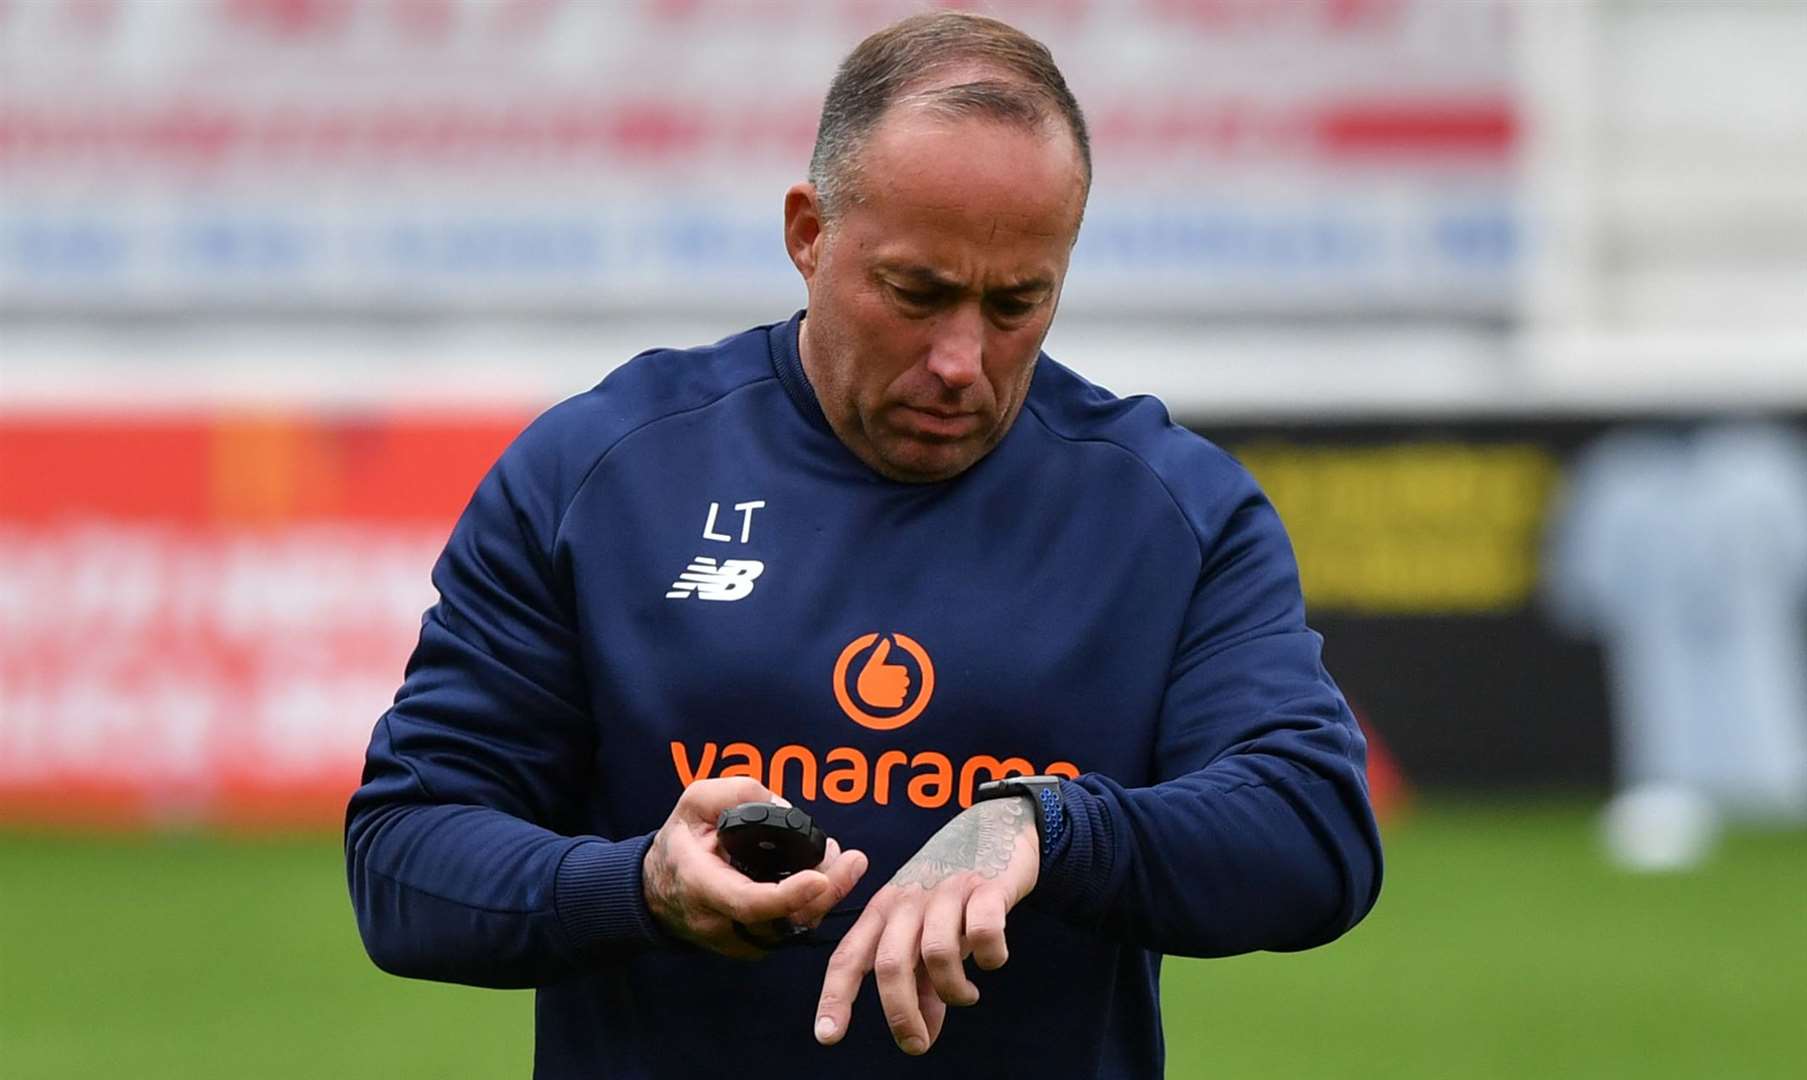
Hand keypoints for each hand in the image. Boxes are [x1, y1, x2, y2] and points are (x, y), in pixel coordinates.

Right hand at [643, 777, 867, 958]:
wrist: (656, 888)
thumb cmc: (681, 840)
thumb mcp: (696, 802)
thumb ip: (737, 794)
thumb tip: (785, 808)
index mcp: (701, 885)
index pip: (748, 902)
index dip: (787, 895)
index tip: (820, 877)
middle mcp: (720, 922)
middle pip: (784, 921)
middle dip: (826, 893)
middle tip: (853, 861)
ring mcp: (738, 941)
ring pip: (793, 930)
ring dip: (825, 897)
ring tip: (842, 861)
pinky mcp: (752, 945)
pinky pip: (790, 932)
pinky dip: (813, 906)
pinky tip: (825, 878)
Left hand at [813, 794, 1039, 1054]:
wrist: (997, 824)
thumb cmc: (954, 889)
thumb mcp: (929, 933)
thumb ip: (922, 985)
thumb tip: (923, 1037)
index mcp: (884, 911)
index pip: (848, 956)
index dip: (835, 997)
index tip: (828, 1036)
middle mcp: (908, 900)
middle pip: (889, 963)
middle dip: (900, 1013)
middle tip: (916, 1043)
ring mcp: (946, 891)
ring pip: (936, 952)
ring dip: (952, 989)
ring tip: (967, 995)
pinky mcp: (987, 887)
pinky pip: (982, 932)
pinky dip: (989, 956)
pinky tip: (993, 960)